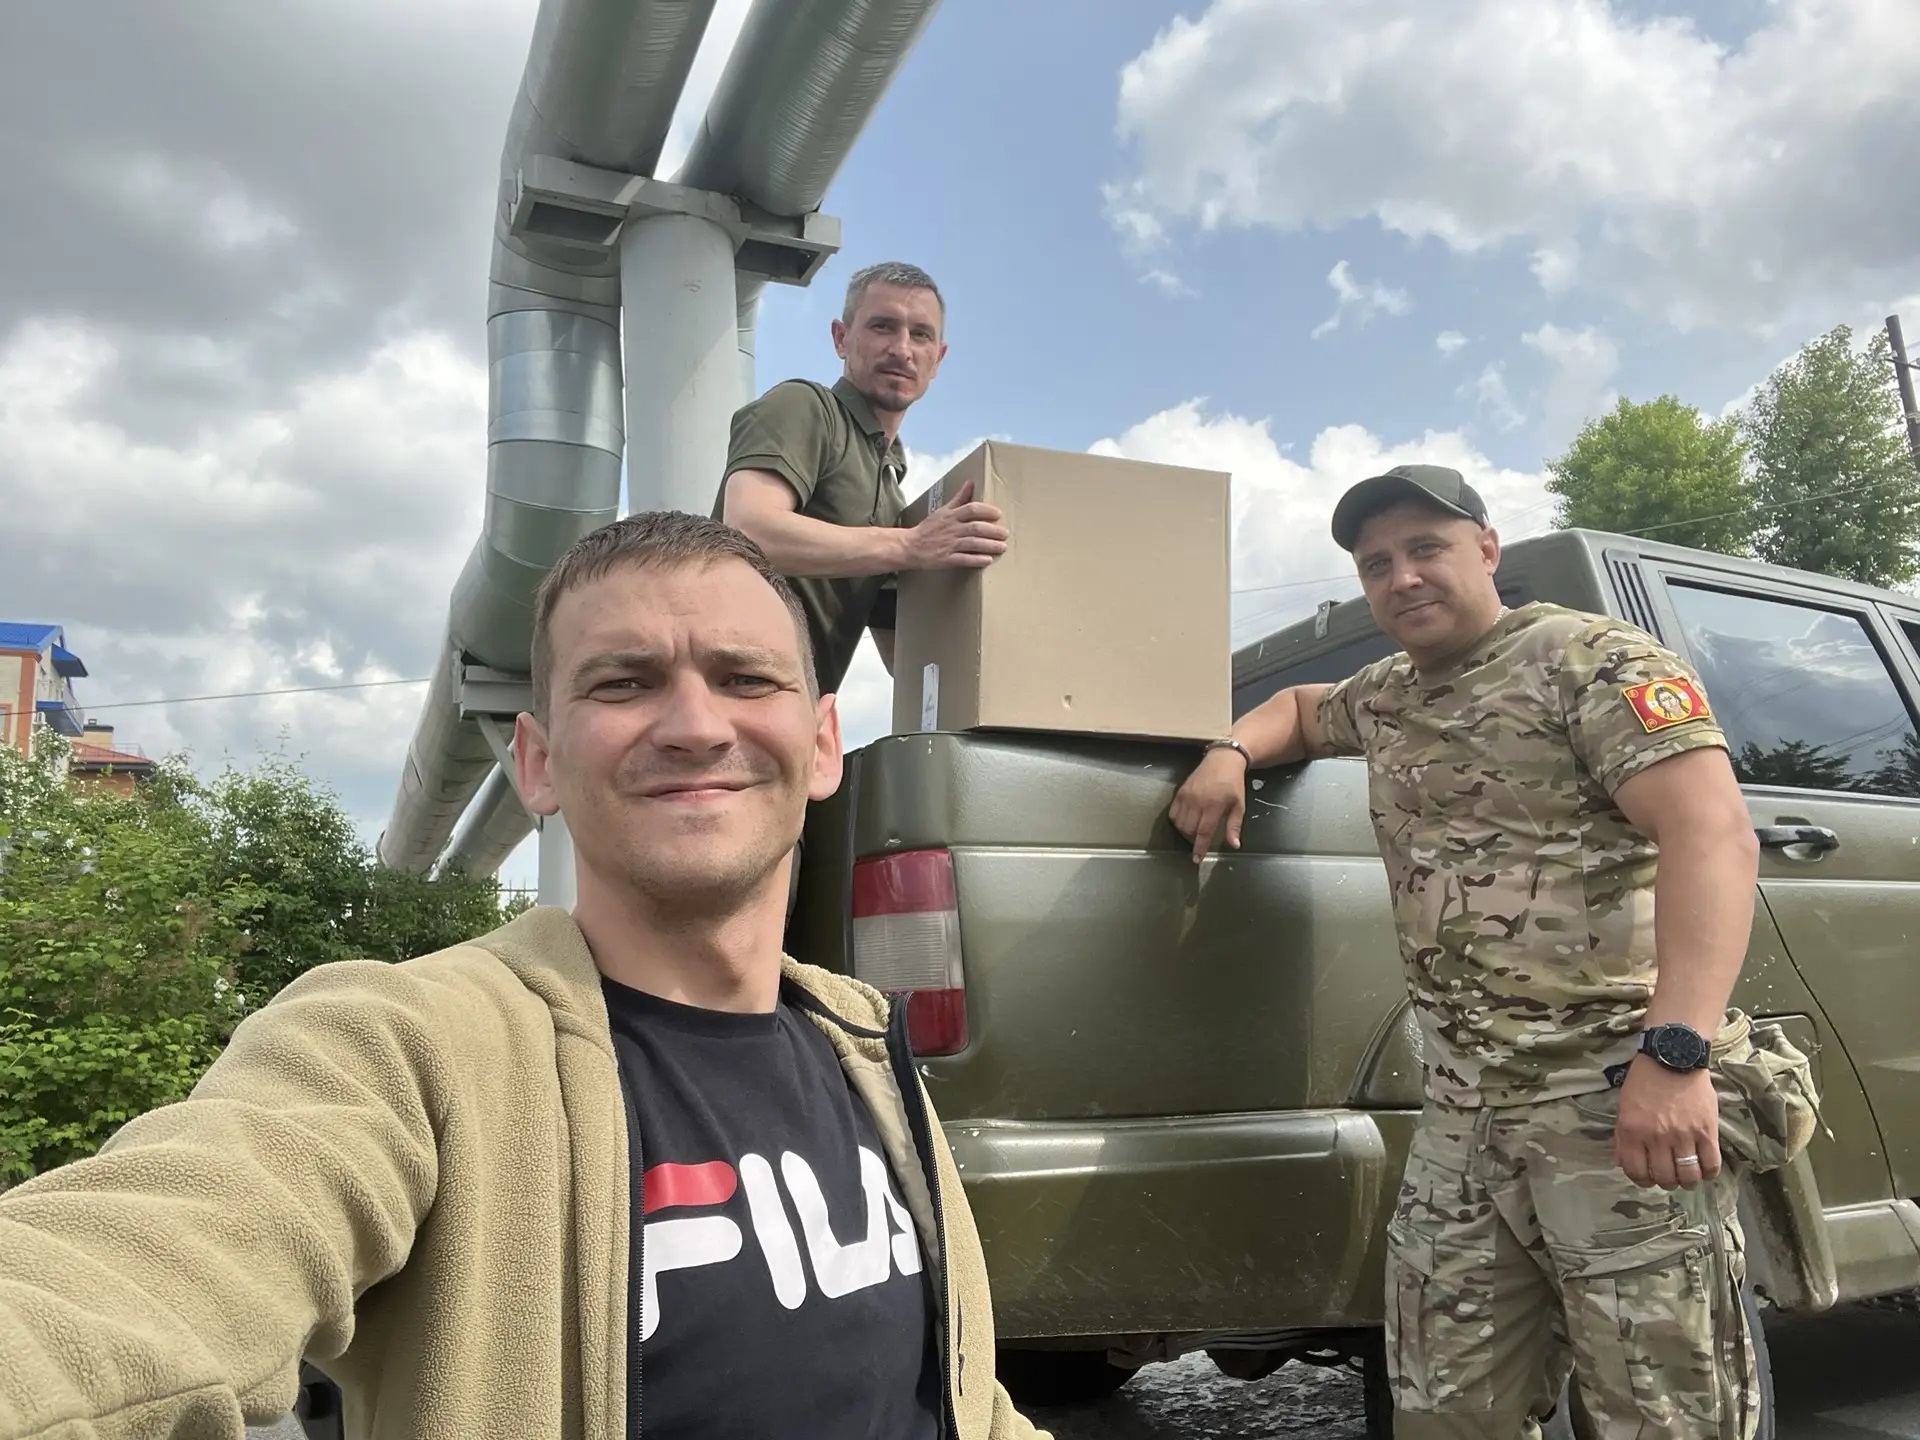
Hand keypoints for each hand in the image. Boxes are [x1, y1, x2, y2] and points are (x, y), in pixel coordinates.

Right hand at [902, 479, 1008, 569]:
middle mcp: (951, 529)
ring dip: (989, 545)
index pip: (972, 509)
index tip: (998, 514)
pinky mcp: (946, 559)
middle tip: (1005, 533)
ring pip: (973, 543)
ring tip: (1002, 547)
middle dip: (993, 530)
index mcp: (951, 515)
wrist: (910, 546)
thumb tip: (970, 483)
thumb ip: (959, 498)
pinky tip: (988, 560)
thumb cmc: (929, 528)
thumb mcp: (943, 510)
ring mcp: (949, 544)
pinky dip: (977, 560)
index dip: (987, 511)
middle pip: (976, 527)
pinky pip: (964, 559)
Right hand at [1169, 748, 1248, 862]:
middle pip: (1189, 830)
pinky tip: (1186, 822)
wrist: (1222, 760)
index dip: (1199, 848)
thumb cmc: (1233, 784)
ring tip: (1194, 832)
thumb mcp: (1239, 805)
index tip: (1197, 859)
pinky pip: (1173, 813)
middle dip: (1193, 840)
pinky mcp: (1179, 792)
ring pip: (1179, 823)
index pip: (1203, 832)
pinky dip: (1177, 822)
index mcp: (1214, 805)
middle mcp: (1197, 801)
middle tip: (1200, 840)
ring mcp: (1186, 796)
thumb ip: (1234, 826)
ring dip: (1185, 832)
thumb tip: (1234, 845)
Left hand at [1613, 1059, 1720, 1189]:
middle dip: (1666, 1181)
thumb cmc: (1645, 1082)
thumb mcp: (1624, 1108)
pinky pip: (1712, 1165)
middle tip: (1669, 1173)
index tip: (1648, 1177)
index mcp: (1632, 1131)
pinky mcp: (1707, 1131)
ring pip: (1688, 1177)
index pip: (1636, 1172)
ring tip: (1687, 1173)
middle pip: (1664, 1178)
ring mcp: (1684, 1136)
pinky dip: (1708, 1173)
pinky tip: (1704, 1168)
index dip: (1642, 1180)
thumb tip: (1624, 1164)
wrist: (1673, 1058)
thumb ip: (1623, 1138)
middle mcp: (1657, 1137)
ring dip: (1687, 1181)